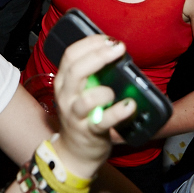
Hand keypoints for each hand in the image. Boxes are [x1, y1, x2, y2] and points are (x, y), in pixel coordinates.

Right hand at [51, 35, 135, 176]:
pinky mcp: (90, 132)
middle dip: (99, 55)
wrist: (75, 152)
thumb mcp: (80, 90)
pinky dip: (119, 112)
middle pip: (76, 69)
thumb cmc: (83, 115)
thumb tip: (113, 49)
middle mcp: (66, 96)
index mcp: (64, 81)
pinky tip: (129, 105)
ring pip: (86, 99)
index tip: (109, 40)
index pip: (71, 54)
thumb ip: (91, 72)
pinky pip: (104, 121)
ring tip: (116, 91)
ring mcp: (76, 115)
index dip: (91, 43)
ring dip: (105, 91)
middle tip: (119, 49)